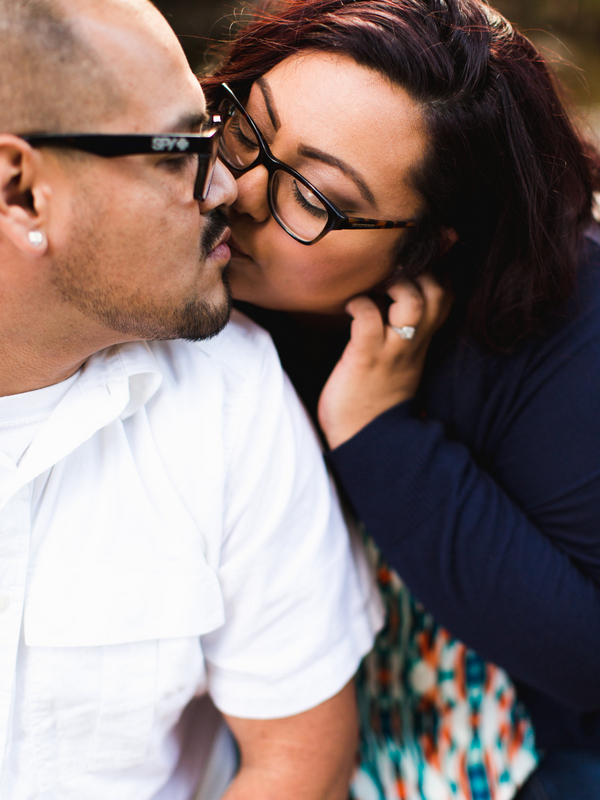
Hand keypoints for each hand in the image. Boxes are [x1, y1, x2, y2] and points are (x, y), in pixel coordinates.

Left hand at [318, 275, 451, 448]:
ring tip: (374, 286)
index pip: (446, 297)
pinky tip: (349, 307)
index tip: (414, 262)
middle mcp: (412, 344)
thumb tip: (390, 306)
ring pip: (413, 303)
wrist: (365, 440)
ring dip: (395, 284)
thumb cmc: (374, 398)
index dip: (437, 271)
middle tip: (390, 271)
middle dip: (420, 270)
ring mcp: (391, 351)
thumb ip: (402, 334)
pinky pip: (368, 320)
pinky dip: (359, 304)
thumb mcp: (399, 363)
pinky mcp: (365, 358)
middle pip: (438, 293)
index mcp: (421, 343)